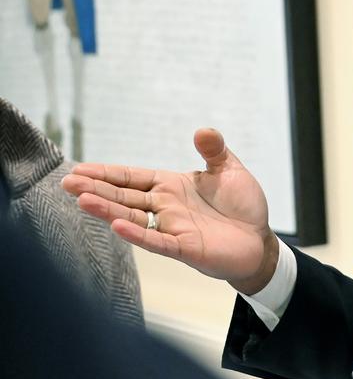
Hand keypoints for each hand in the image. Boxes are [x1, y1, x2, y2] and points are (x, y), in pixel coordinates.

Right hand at [61, 128, 276, 293]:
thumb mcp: (230, 170)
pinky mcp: (184, 248)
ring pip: (132, 217)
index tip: (79, 168)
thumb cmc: (242, 206)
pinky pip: (156, 241)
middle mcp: (165, 207)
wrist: (259, 240)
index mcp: (171, 186)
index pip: (133, 177)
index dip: (108, 172)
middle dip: (96, 188)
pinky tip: (116, 224)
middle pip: (124, 196)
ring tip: (81, 199)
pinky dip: (137, 233)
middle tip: (66, 181)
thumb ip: (214, 150)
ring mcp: (172, 228)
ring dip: (108, 209)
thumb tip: (202, 130)